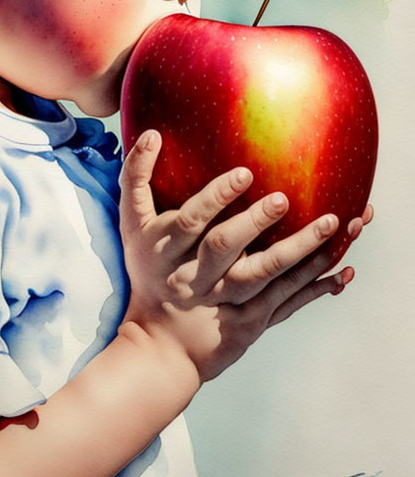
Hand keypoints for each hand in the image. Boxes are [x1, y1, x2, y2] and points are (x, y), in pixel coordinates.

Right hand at [119, 130, 364, 383]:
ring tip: (331, 224)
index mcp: (165, 250)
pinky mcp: (249, 322)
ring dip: (298, 251)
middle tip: (283, 198)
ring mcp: (223, 303)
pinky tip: (343, 269)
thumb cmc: (147, 271)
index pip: (190, 220)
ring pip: (263, 276)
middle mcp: (193, 277)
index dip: (215, 197)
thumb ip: (135, 178)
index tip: (244, 173)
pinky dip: (315, 286)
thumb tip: (152, 133)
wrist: (159, 343)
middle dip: (254, 223)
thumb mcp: (132, 225)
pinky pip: (286, 302)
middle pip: (225, 248)